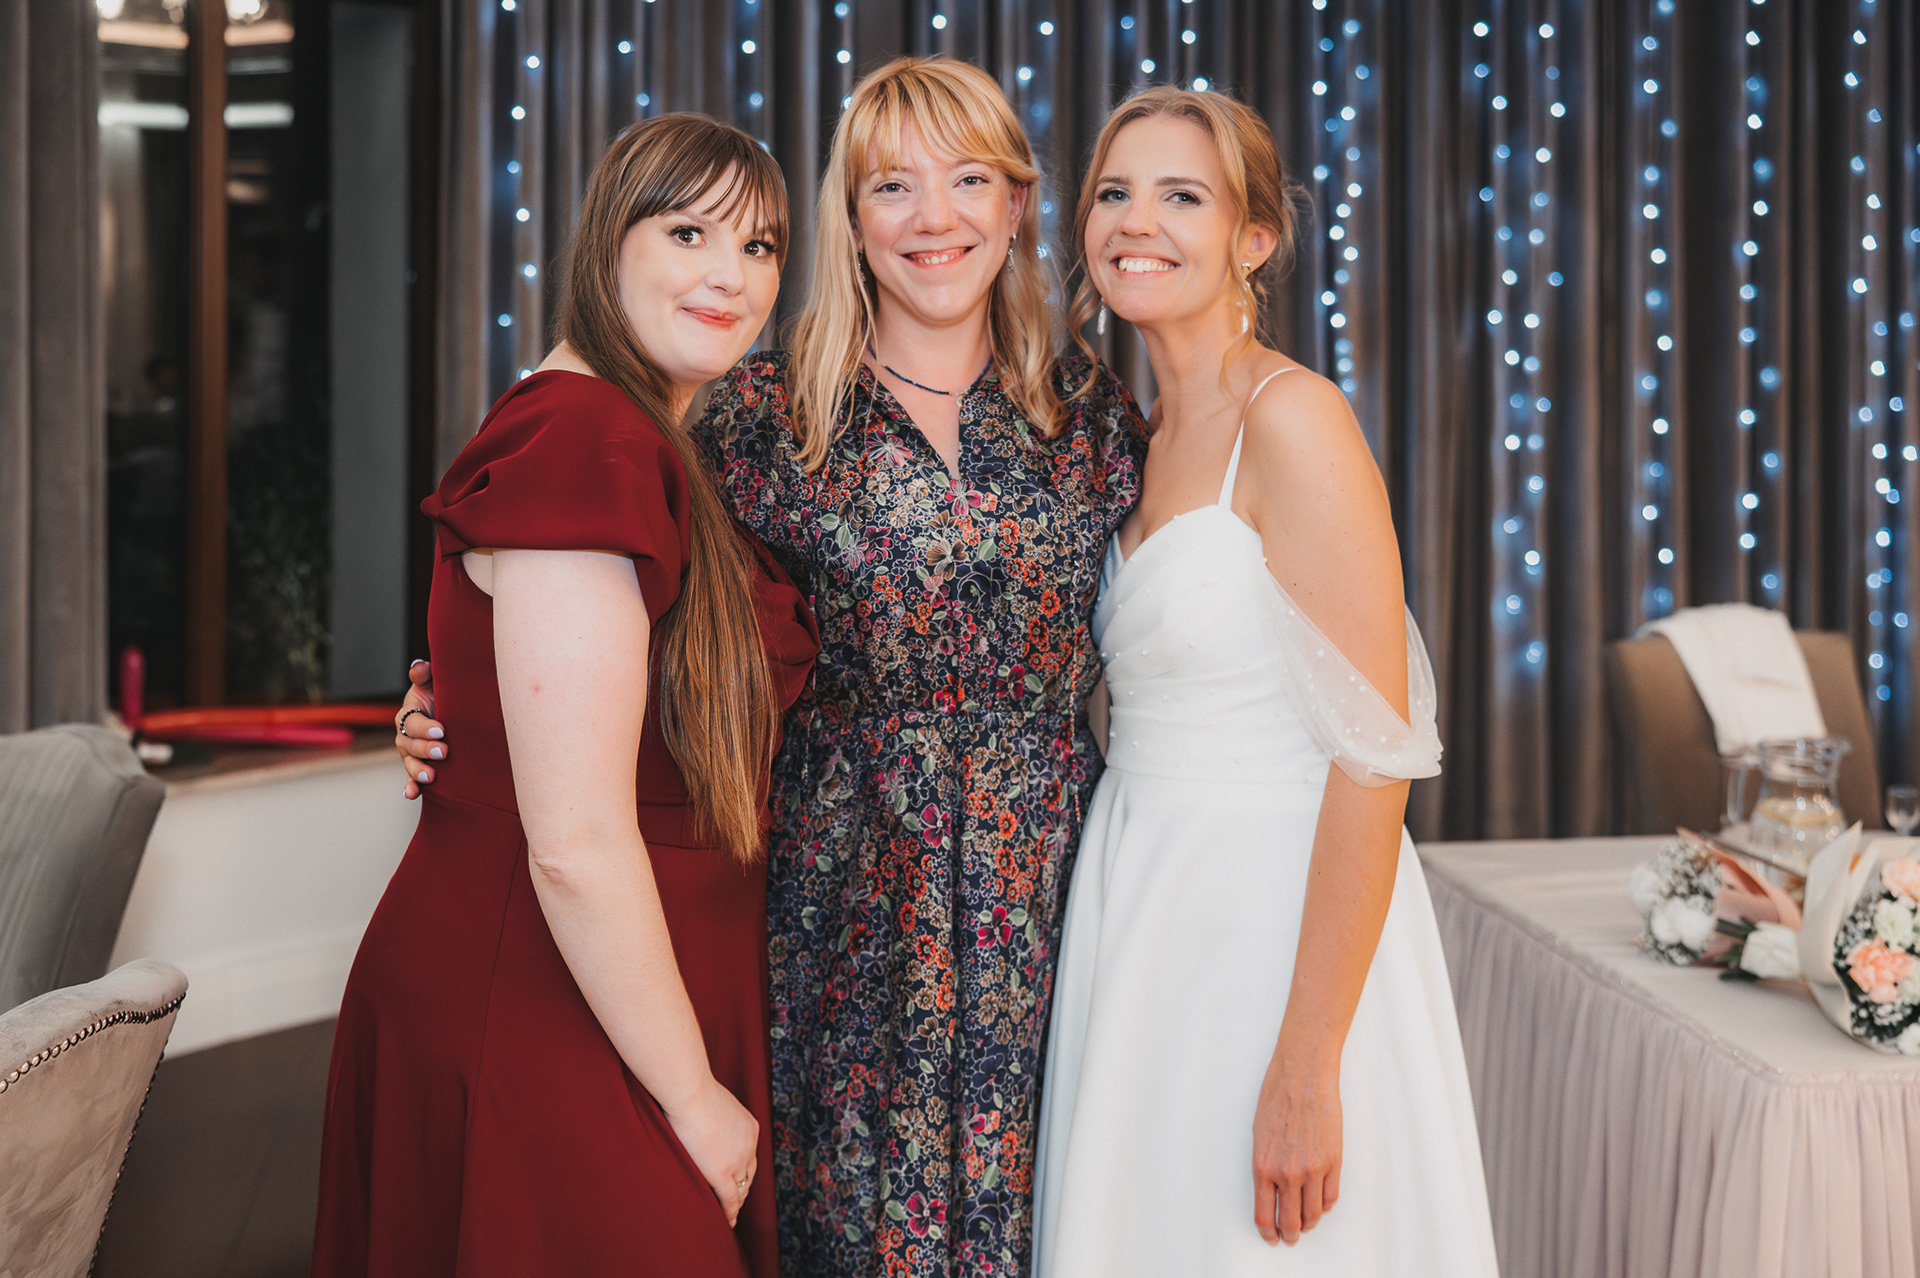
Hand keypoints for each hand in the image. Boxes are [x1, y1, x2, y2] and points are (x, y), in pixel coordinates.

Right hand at [394, 660, 446, 797]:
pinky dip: (410, 787)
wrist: (446, 715)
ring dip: (418, 770)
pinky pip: (411, 779)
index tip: (441, 730)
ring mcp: (410, 753)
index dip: (425, 727)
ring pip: (409, 763)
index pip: (413, 723)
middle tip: (443, 751)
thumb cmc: (439, 697)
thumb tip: (420, 665)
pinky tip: (411, 794)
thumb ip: (425, 675)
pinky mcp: (417, 767)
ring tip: (430, 775)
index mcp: (408, 715)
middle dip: (425, 749)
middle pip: (410, 745)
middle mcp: (405, 736)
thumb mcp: (432, 684)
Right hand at [662, 1077, 758, 1227]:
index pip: (750, 1156)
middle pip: (749, 1174)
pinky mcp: (723, 1173)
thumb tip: (701, 1117)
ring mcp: (738, 1161)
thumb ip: (715, 1116)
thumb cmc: (693, 1091)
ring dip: (736, 1203)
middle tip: (735, 1201)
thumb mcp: (715, 1102)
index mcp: (750, 1128)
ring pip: (741, 1189)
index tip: (738, 1179)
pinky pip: (729, 1199)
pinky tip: (727, 1221)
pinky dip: (730, 1212)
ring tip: (730, 1214)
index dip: (744, 1170)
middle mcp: (750, 1146)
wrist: (691, 1093)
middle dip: (742, 1188)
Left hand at [1251, 1053, 1341, 1245]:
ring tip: (1306, 1223)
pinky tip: (1321, 1203)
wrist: (1302, 1076)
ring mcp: (1312, 1169)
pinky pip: (1331, 1196)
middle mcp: (1287, 1173)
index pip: (1264, 1215)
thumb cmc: (1277, 1097)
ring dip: (1309, 1223)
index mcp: (1263, 1167)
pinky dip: (1325, 1205)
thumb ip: (1265, 1166)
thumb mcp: (1258, 1136)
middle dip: (1290, 1233)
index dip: (1269, 1232)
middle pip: (1290, 1221)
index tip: (1272, 1237)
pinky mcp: (1333, 1162)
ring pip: (1313, 1214)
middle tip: (1291, 1236)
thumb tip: (1270, 1191)